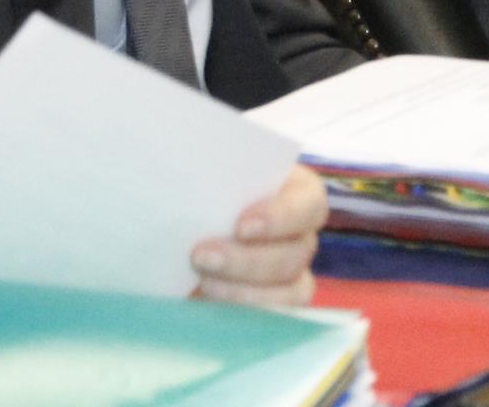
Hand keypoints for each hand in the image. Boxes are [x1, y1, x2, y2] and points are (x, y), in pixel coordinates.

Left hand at [192, 167, 325, 307]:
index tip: (241, 226)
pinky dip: (244, 314)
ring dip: (244, 291)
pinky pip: (275, 320)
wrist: (178, 221)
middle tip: (200, 256)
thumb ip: (209, 170)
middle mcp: (301, 234)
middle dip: (247, 260)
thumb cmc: (198, 187)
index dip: (281, 217)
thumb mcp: (202, 169)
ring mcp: (292, 273)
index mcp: (296, 191)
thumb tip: (197, 183)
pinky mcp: (274, 305)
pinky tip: (209, 304)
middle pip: (296, 254)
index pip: (310, 203)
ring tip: (201, 282)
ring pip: (291, 292)